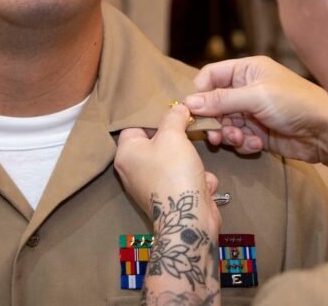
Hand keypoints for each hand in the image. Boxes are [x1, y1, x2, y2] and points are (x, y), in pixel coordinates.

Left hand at [115, 103, 220, 232]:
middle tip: (190, 127)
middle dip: (178, 139)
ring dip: (192, 160)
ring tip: (197, 163)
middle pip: (157, 142)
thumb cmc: (174, 171)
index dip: (154, 116)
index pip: (134, 125)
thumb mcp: (173, 135)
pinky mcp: (170, 197)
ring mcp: (152, 185)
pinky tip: (201, 183)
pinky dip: (196, 179)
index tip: (172, 109)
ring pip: (175, 160)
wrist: (189, 219)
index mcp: (126, 154)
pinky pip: (184, 177)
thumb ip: (174, 117)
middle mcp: (134, 170)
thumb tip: (178, 108)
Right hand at [183, 56, 327, 165]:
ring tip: (241, 139)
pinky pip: (238, 138)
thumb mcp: (256, 97)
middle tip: (216, 135)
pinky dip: (243, 144)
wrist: (326, 132)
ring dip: (229, 135)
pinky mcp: (258, 132)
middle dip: (215, 120)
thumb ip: (221, 100)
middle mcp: (247, 89)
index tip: (195, 111)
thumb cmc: (296, 103)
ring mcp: (252, 112)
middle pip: (214, 104)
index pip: (211, 75)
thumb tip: (189, 102)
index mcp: (247, 70)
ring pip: (224, 124)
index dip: (200, 92)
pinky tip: (257, 145)